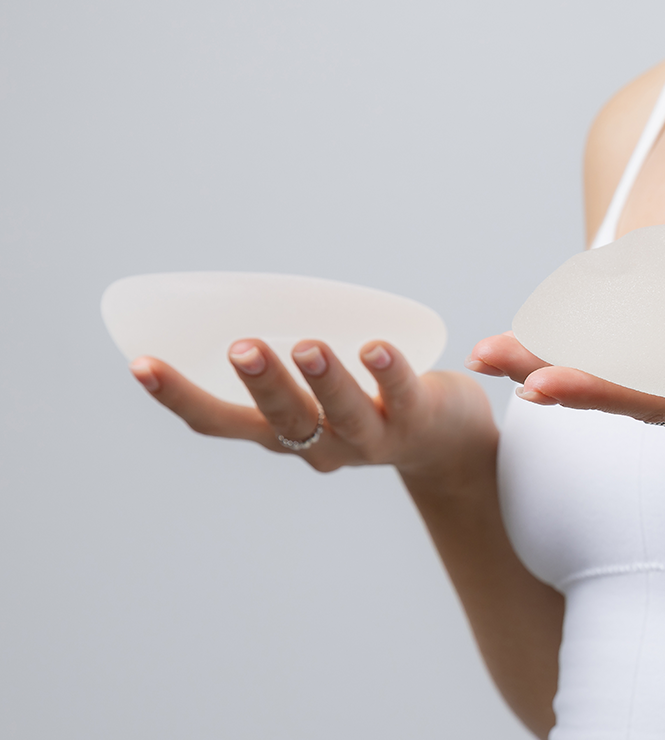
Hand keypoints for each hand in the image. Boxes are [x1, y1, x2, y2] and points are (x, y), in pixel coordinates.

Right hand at [129, 339, 496, 478]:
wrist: (446, 443)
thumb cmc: (366, 401)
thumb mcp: (313, 392)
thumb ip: (281, 362)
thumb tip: (233, 295)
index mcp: (282, 434)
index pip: (221, 423)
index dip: (181, 397)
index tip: (143, 364)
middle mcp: (321, 444)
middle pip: (284, 420)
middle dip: (262, 385)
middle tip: (242, 348)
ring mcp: (370, 439)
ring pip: (344, 414)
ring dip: (325, 380)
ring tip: (309, 345)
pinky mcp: (415, 420)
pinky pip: (401, 395)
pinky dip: (388, 371)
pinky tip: (378, 346)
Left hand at [468, 333, 664, 491]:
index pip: (660, 397)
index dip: (598, 387)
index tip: (537, 383)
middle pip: (628, 390)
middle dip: (556, 372)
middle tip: (485, 356)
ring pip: (638, 379)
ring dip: (573, 361)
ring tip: (508, 353)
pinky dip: (618, 350)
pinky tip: (582, 332)